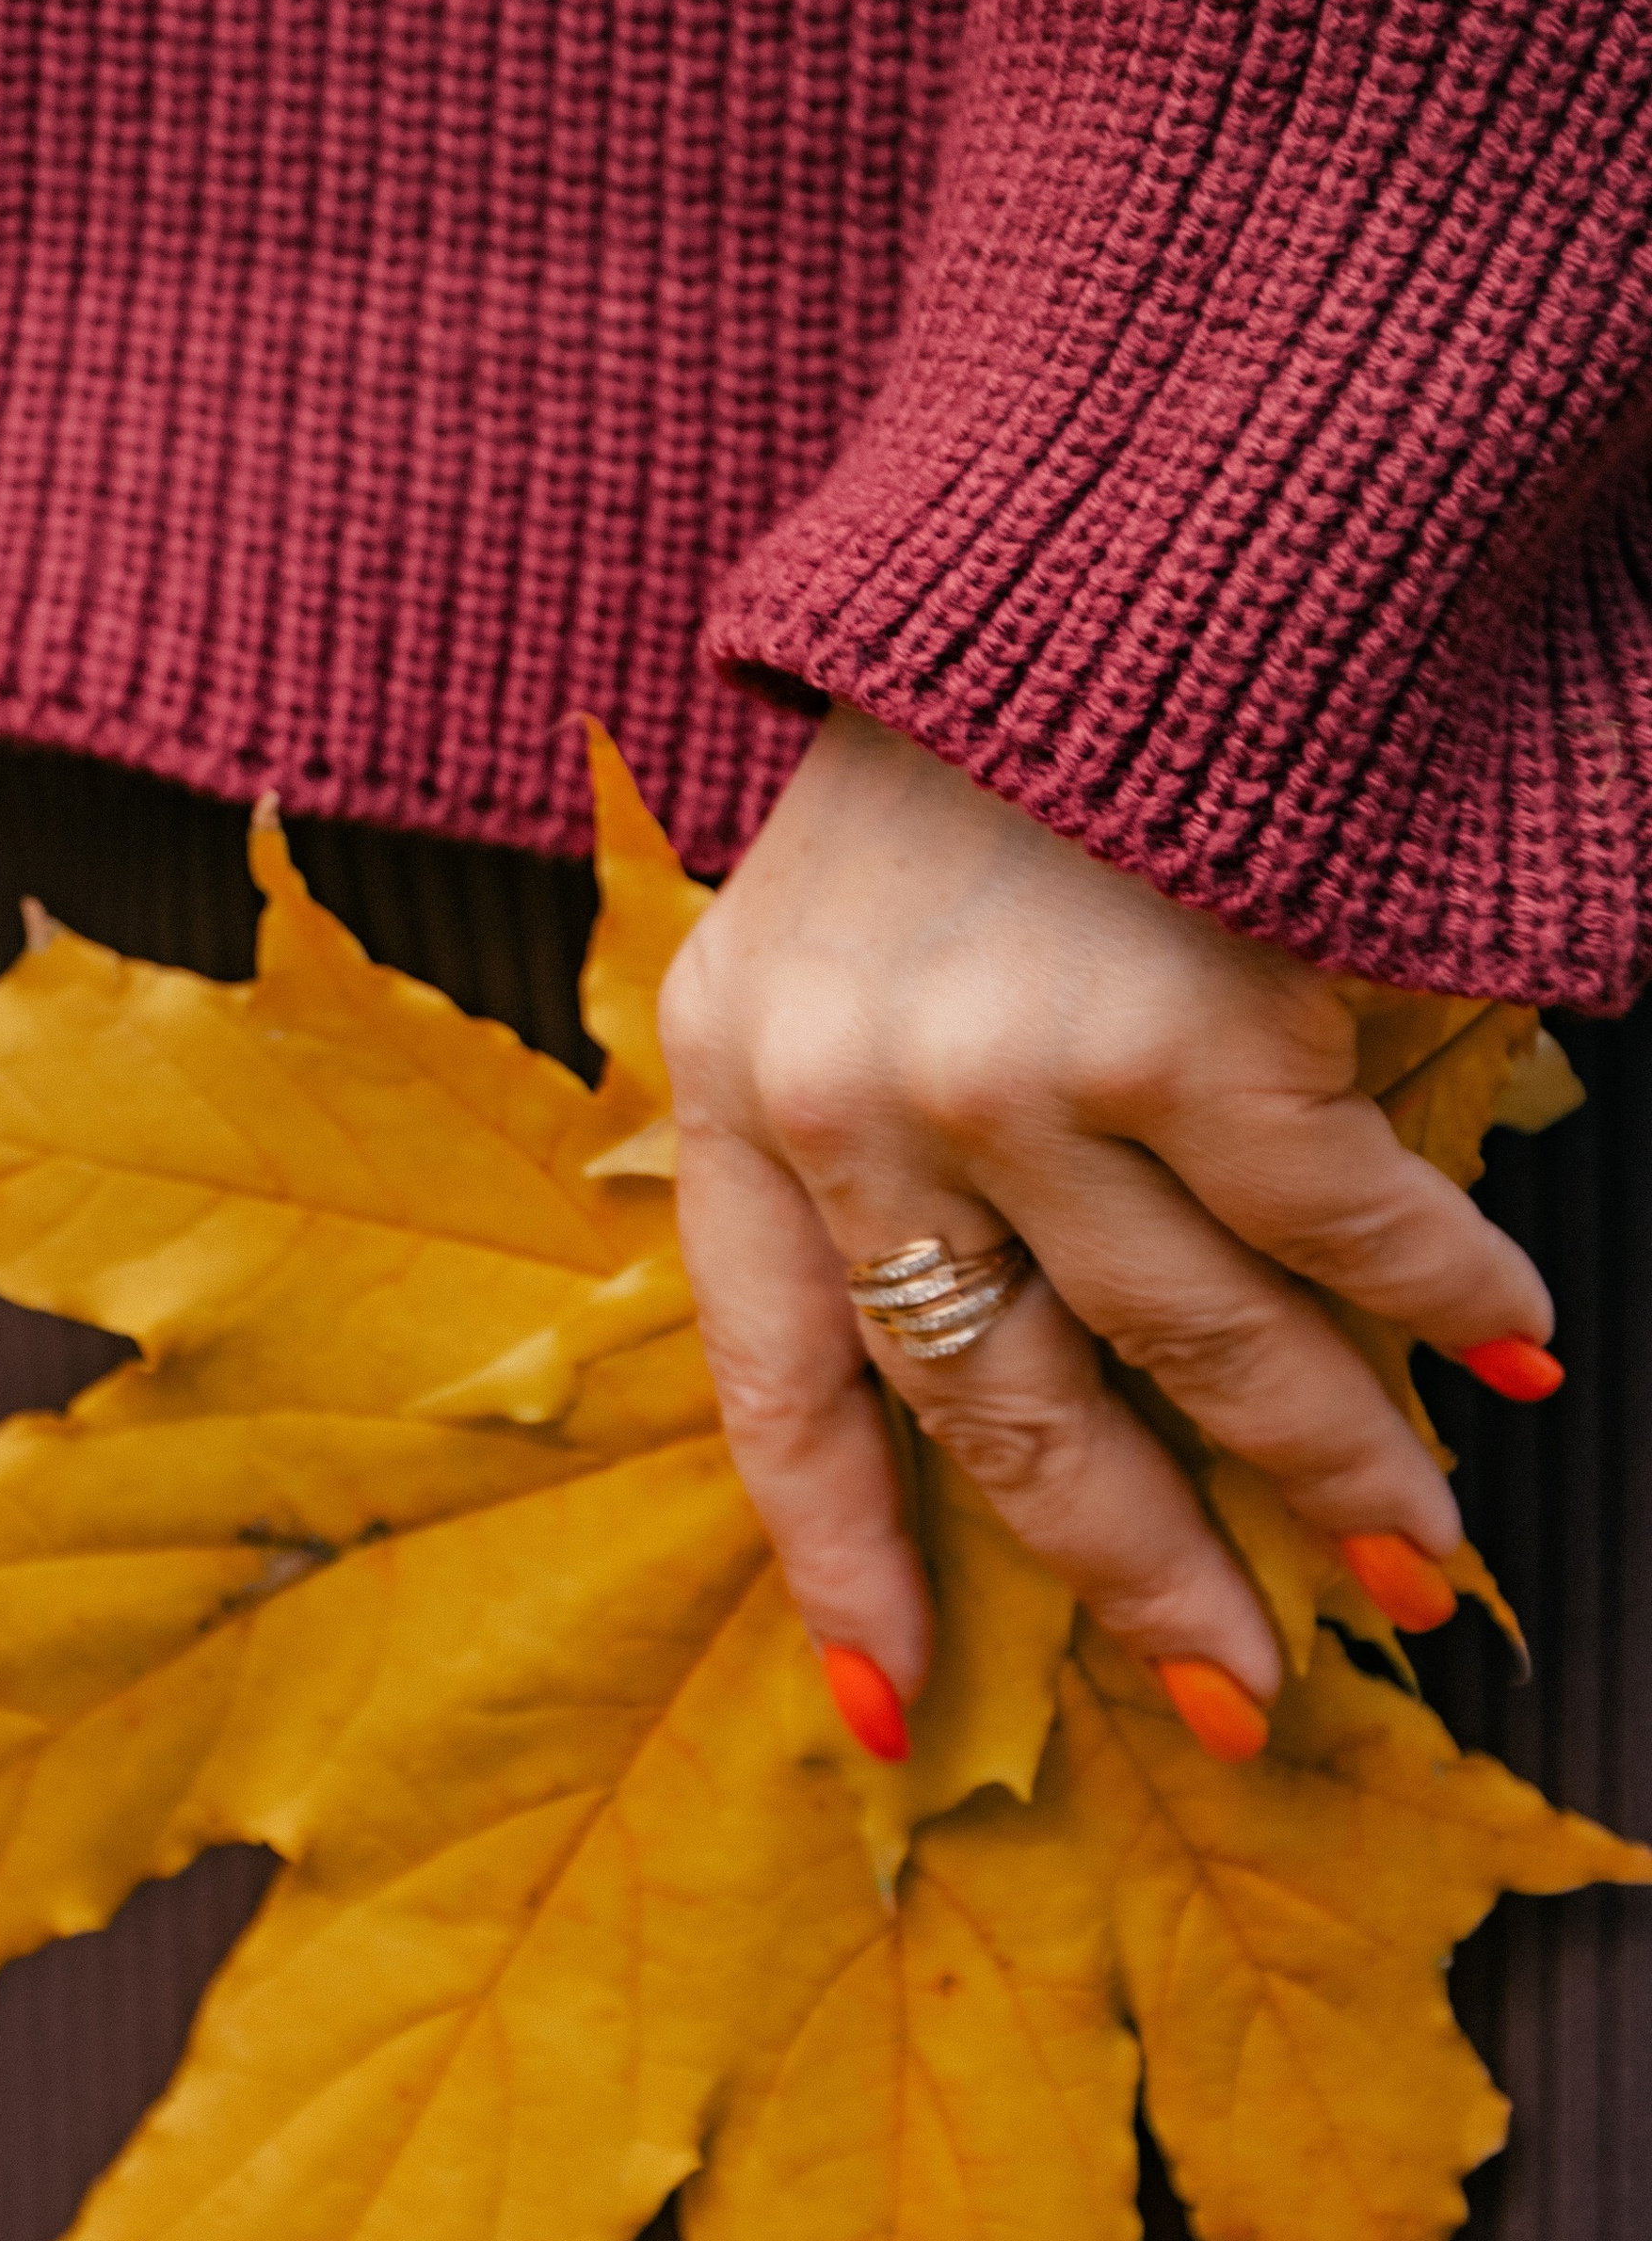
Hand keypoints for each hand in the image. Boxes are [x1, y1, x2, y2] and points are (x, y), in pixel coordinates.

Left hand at [658, 712, 1553, 1756]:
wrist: (1093, 534)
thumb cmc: (966, 755)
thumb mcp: (820, 942)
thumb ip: (853, 1142)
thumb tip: (980, 1381)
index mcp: (734, 1085)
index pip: (777, 1387)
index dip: (847, 1560)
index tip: (890, 1705)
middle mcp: (850, 1101)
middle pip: (1008, 1408)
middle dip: (1139, 1573)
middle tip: (1236, 1692)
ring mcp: (1015, 1072)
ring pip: (1194, 1348)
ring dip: (1331, 1470)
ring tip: (1418, 1561)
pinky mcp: (1185, 1026)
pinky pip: (1336, 1226)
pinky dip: (1437, 1292)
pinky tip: (1507, 1346)